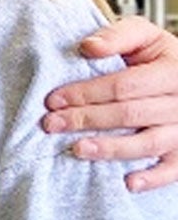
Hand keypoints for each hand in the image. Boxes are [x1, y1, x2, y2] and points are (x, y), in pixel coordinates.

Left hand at [41, 17, 177, 189]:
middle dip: (87, 120)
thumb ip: (118, 36)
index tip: (54, 100)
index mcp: (173, 71)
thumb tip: (88, 47)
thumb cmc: (160, 60)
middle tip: (52, 125)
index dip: (87, 92)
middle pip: (130, 114)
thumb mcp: (145, 37)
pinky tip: (127, 182)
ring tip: (77, 149)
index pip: (125, 85)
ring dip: (111, 149)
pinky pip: (173, 169)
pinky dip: (152, 178)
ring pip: (148, 143)